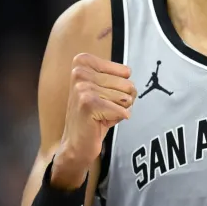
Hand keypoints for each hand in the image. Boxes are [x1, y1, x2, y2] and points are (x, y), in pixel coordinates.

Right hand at [51, 53, 134, 188]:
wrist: (76, 143)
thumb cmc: (95, 115)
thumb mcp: (105, 88)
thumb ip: (119, 77)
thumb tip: (130, 76)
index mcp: (83, 62)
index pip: (126, 72)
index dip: (121, 88)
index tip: (104, 96)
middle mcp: (80, 71)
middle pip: (127, 85)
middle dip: (121, 101)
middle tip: (103, 109)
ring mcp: (82, 87)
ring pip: (126, 98)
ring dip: (118, 110)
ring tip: (102, 114)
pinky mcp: (88, 104)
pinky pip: (122, 110)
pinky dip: (117, 119)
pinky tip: (100, 122)